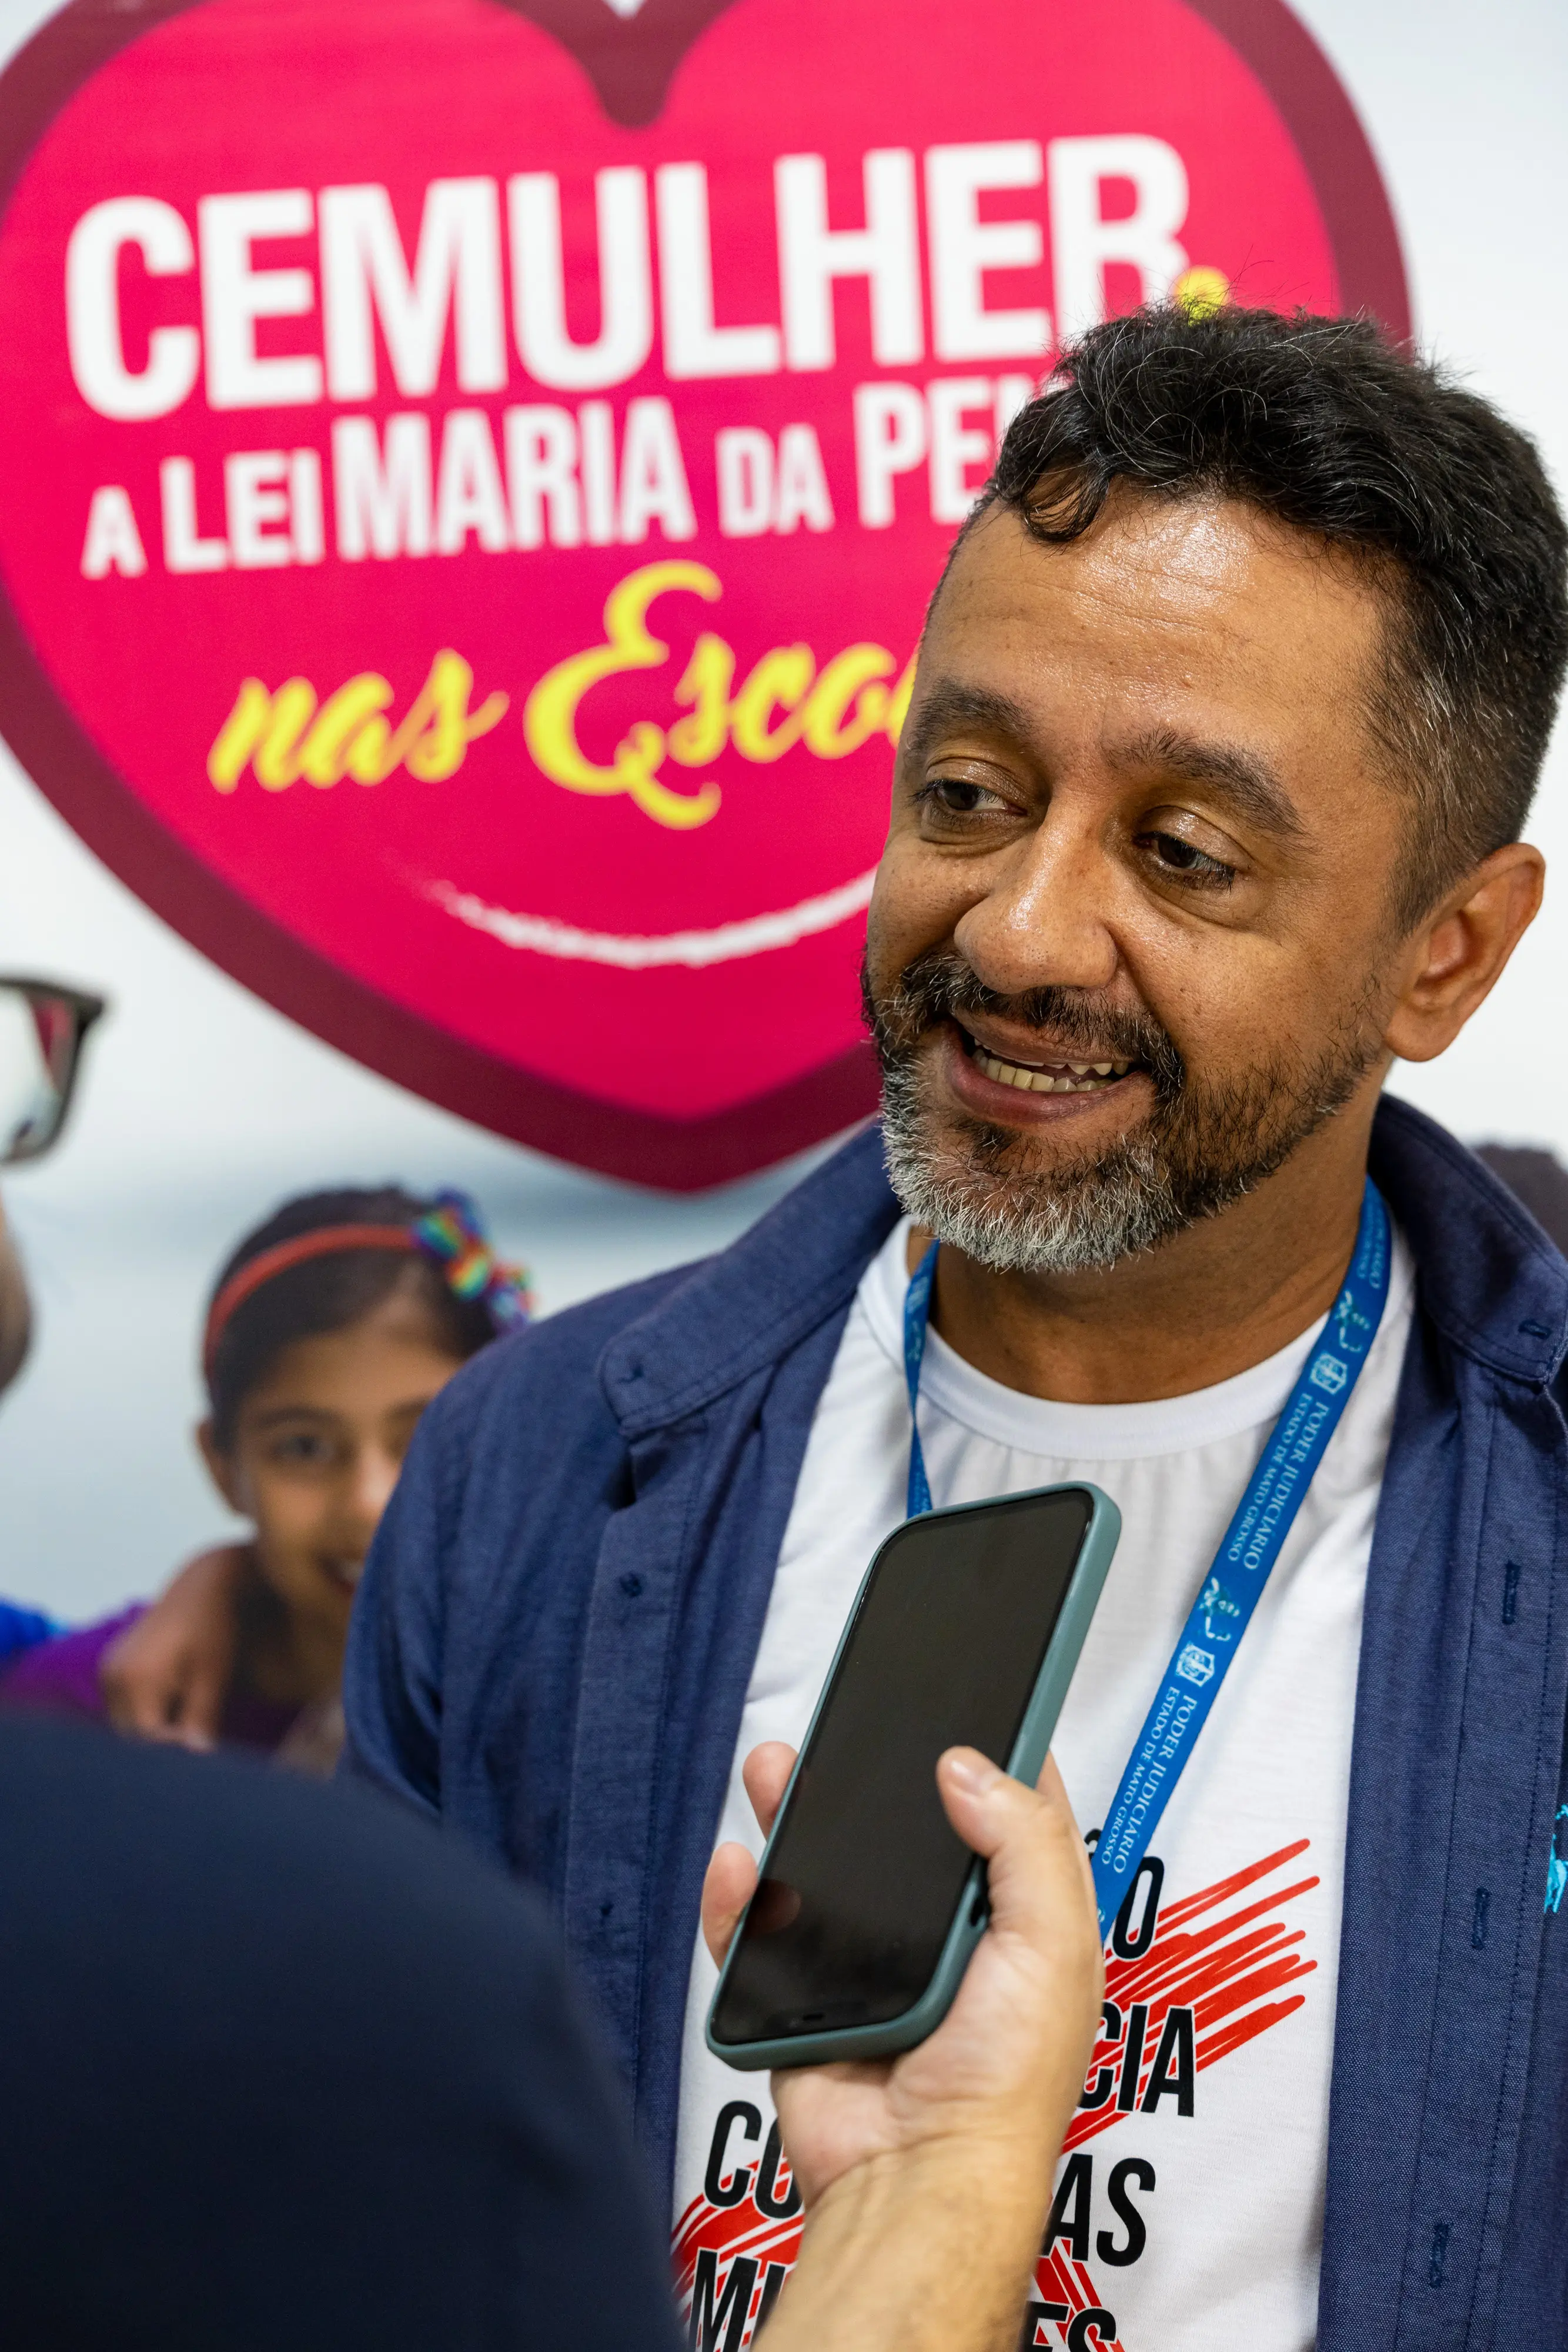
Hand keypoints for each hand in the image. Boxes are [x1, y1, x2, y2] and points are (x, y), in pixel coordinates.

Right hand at [99, 1544, 245, 1747]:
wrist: (201, 1586)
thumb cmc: (214, 1629)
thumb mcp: (214, 1673)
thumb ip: (202, 1715)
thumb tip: (196, 1755)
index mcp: (135, 1677)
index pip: (148, 1736)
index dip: (176, 1745)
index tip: (204, 1740)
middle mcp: (113, 1674)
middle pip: (132, 1733)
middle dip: (162, 1739)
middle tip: (198, 1733)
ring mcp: (108, 1669)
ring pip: (126, 1721)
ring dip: (152, 1726)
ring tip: (189, 1714)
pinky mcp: (110, 1665)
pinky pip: (123, 1704)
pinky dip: (145, 1710)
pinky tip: (177, 1698)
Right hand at [702, 1741, 1101, 2209]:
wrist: (914, 2179)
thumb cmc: (1000, 2089)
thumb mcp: (1048, 1948)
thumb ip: (1024, 1847)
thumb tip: (968, 1765)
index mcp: (1017, 1919)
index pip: (1009, 1812)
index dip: (987, 1754)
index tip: (962, 1700)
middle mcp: (947, 1936)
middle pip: (904, 1831)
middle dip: (870, 1777)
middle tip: (846, 1728)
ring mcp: (873, 1964)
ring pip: (826, 1868)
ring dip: (796, 1816)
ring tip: (775, 1769)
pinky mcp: (810, 1996)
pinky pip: (764, 1934)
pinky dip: (742, 1899)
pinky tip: (740, 1865)